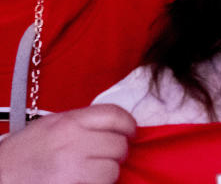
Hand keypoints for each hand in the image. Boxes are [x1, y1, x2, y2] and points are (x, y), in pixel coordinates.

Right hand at [0, 105, 135, 183]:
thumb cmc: (20, 156)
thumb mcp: (47, 128)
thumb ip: (79, 124)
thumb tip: (111, 127)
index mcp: (68, 122)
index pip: (114, 114)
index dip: (128, 124)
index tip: (131, 133)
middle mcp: (73, 140)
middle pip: (119, 143)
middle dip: (118, 153)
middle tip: (107, 159)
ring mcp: (72, 166)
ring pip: (113, 168)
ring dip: (108, 173)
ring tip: (93, 174)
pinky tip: (86, 183)